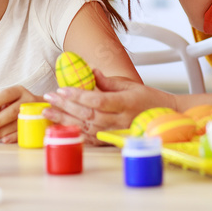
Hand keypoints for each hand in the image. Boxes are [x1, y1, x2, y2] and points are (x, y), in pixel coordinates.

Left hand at [0, 86, 40, 143]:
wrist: (40, 109)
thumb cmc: (16, 104)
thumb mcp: (8, 99)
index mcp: (18, 91)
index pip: (7, 94)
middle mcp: (27, 101)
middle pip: (12, 111)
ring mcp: (33, 114)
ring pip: (17, 123)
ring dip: (2, 132)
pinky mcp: (36, 125)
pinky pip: (23, 132)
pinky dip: (13, 137)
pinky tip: (4, 140)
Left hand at [41, 70, 175, 143]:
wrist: (164, 118)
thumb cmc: (148, 99)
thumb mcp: (129, 84)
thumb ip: (108, 81)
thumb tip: (90, 71)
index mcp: (125, 103)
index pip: (97, 100)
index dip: (78, 96)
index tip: (62, 89)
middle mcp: (120, 120)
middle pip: (88, 114)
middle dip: (65, 106)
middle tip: (48, 98)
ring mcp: (116, 131)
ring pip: (86, 127)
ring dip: (64, 120)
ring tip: (48, 112)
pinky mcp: (112, 139)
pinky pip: (91, 138)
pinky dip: (75, 132)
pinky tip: (61, 127)